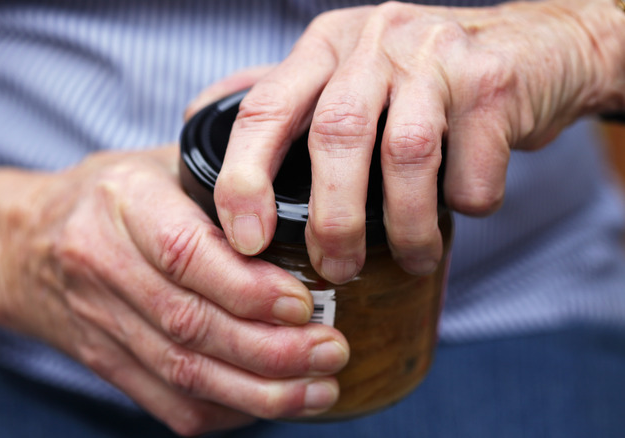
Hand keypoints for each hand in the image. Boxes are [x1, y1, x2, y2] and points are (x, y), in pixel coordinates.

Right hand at [0, 146, 349, 434]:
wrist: (19, 245)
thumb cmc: (106, 197)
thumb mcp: (156, 163)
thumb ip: (221, 178)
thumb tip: (309, 200)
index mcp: (121, 203)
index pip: (184, 254)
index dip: (247, 288)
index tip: (304, 303)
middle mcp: (102, 265)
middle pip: (189, 324)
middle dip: (270, 349)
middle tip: (332, 351)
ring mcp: (98, 322)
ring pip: (182, 373)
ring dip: (258, 391)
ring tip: (318, 389)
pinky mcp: (104, 363)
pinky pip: (167, 402)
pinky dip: (225, 411)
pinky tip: (269, 404)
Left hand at [214, 0, 624, 281]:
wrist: (531, 47)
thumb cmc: (419, 76)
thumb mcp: (342, 68)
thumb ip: (278, 93)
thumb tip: (198, 112)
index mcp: (324, 45)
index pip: (264, 108)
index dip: (243, 179)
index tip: (244, 240)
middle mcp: (374, 40)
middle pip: (334, 135)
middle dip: (331, 218)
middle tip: (335, 269)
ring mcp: (437, 56)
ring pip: (406, 155)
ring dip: (404, 225)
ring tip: (409, 258)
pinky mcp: (495, 83)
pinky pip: (472, 168)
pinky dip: (466, 203)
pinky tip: (461, 207)